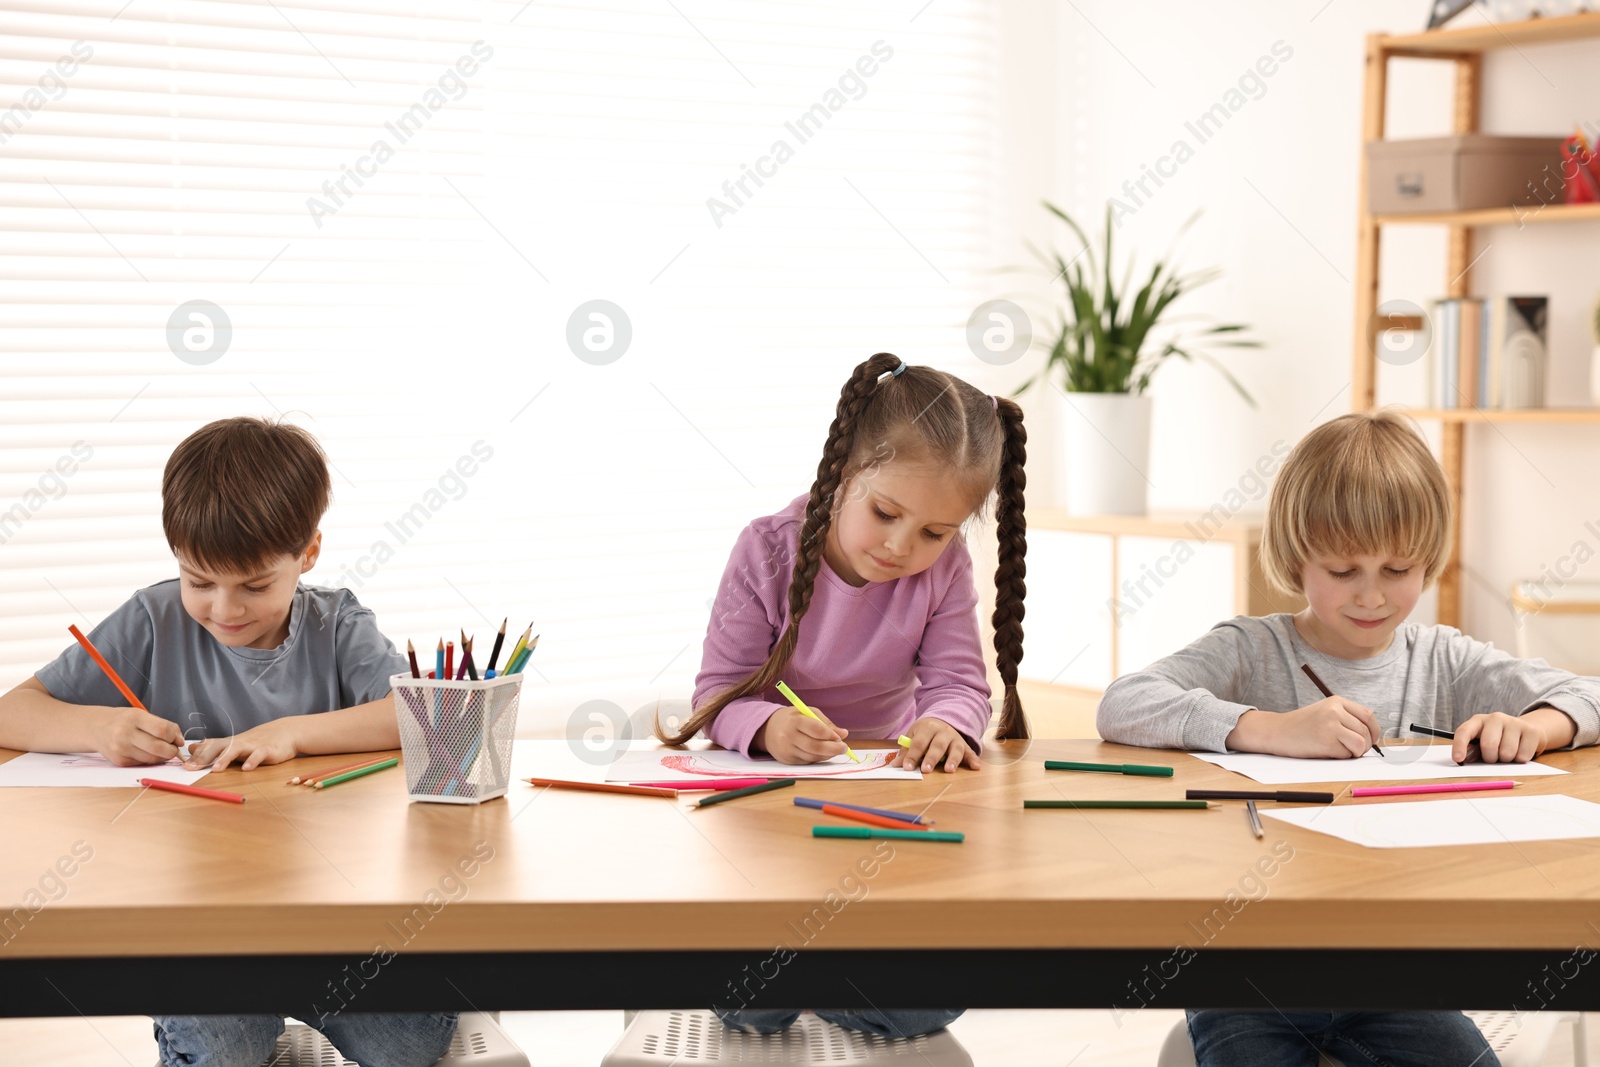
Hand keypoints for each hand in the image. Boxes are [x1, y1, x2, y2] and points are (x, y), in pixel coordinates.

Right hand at [90, 707, 184, 766]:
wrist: (95, 728)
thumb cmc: (124, 720)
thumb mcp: (141, 715)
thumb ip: (162, 725)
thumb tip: (179, 740)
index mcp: (134, 717)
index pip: (162, 730)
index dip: (175, 736)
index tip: (178, 739)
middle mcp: (125, 733)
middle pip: (158, 747)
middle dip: (172, 751)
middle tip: (174, 749)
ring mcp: (120, 749)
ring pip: (152, 759)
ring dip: (162, 757)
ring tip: (161, 750)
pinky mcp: (119, 761)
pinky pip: (143, 763)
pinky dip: (150, 760)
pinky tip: (147, 752)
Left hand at [184, 718, 301, 770]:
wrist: (285, 732)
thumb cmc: (257, 741)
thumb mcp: (234, 744)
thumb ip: (213, 747)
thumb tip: (192, 748)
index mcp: (228, 743)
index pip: (208, 747)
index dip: (195, 756)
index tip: (182, 765)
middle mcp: (237, 742)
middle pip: (217, 748)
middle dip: (203, 758)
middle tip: (190, 768)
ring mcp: (252, 745)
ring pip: (236, 750)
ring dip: (225, 759)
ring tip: (216, 769)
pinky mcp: (267, 750)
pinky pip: (259, 754)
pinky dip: (253, 761)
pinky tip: (247, 769)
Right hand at [754, 705, 848, 764]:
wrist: (768, 729)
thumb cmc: (792, 718)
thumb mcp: (808, 713)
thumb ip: (826, 723)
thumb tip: (844, 734)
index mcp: (794, 721)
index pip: (816, 730)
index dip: (831, 735)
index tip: (841, 738)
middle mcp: (788, 737)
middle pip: (815, 747)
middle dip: (833, 749)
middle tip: (844, 748)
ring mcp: (787, 750)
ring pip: (813, 757)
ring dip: (827, 755)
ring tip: (835, 750)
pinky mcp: (787, 760)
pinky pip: (808, 761)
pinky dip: (818, 758)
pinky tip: (822, 753)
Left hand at [898, 717, 979, 772]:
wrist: (943, 719)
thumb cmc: (925, 732)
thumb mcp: (914, 735)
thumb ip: (906, 750)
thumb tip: (896, 765)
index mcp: (927, 727)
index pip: (919, 742)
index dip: (912, 755)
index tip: (907, 768)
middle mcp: (943, 731)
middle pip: (937, 745)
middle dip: (931, 758)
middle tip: (926, 770)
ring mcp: (955, 738)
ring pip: (955, 749)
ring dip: (952, 760)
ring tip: (949, 770)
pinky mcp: (965, 745)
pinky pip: (970, 752)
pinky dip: (974, 759)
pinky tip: (977, 767)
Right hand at [1228, 697, 1381, 758]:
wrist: (1276, 731)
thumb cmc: (1301, 726)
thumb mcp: (1324, 712)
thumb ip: (1346, 718)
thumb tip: (1372, 736)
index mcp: (1336, 701)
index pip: (1368, 715)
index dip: (1374, 730)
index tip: (1371, 739)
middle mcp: (1335, 710)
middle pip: (1366, 731)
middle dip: (1365, 745)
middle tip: (1354, 750)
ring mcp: (1331, 725)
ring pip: (1360, 743)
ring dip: (1355, 752)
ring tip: (1340, 751)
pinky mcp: (1326, 741)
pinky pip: (1347, 754)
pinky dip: (1342, 757)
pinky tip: (1327, 751)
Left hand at [1456, 711, 1566, 763]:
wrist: (1526, 731)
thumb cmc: (1499, 740)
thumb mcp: (1482, 743)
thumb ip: (1472, 751)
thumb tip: (1464, 759)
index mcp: (1478, 721)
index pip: (1464, 731)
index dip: (1459, 746)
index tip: (1458, 759)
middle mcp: (1495, 718)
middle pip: (1489, 745)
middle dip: (1490, 758)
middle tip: (1493, 758)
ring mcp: (1514, 722)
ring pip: (1507, 753)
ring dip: (1506, 760)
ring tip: (1507, 753)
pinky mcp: (1531, 731)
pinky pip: (1523, 756)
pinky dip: (1520, 760)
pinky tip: (1520, 751)